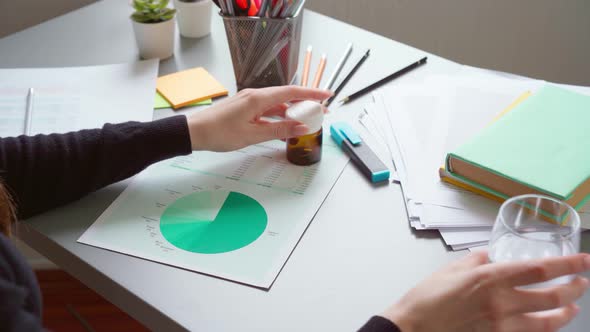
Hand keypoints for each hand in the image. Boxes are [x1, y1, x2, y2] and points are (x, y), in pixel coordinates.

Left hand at [186, 86, 331, 151]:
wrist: (194, 132)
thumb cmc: (219, 133)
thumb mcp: (252, 135)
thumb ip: (279, 130)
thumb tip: (301, 127)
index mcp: (258, 99)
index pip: (291, 92)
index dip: (311, 94)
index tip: (327, 95)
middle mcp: (255, 96)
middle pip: (287, 97)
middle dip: (306, 104)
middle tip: (321, 112)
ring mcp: (249, 102)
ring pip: (277, 104)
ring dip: (292, 112)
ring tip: (307, 121)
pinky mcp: (244, 108)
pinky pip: (267, 110)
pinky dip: (278, 117)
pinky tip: (284, 128)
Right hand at [382, 251, 589, 331]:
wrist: (413, 329)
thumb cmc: (426, 300)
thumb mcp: (450, 270)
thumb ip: (475, 261)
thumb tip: (489, 256)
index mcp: (490, 279)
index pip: (540, 270)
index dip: (567, 265)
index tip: (584, 261)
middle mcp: (502, 303)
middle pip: (552, 297)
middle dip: (574, 289)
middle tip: (582, 283)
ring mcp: (502, 326)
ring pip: (547, 322)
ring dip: (565, 313)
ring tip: (572, 307)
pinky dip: (544, 329)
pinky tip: (547, 325)